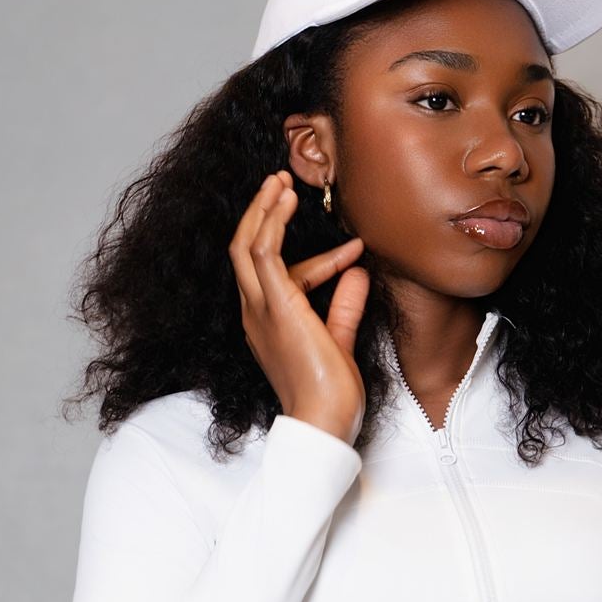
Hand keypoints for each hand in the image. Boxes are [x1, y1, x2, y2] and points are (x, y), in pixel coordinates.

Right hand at [228, 170, 369, 443]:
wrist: (323, 421)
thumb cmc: (329, 393)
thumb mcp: (339, 339)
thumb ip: (345, 306)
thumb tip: (358, 272)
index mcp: (266, 323)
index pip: (280, 278)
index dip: (318, 259)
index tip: (353, 248)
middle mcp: (255, 312)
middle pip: (243, 250)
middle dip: (260, 214)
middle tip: (279, 183)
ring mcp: (260, 308)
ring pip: (247, 244)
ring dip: (263, 208)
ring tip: (281, 179)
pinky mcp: (274, 305)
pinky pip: (264, 251)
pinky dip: (272, 220)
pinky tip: (286, 199)